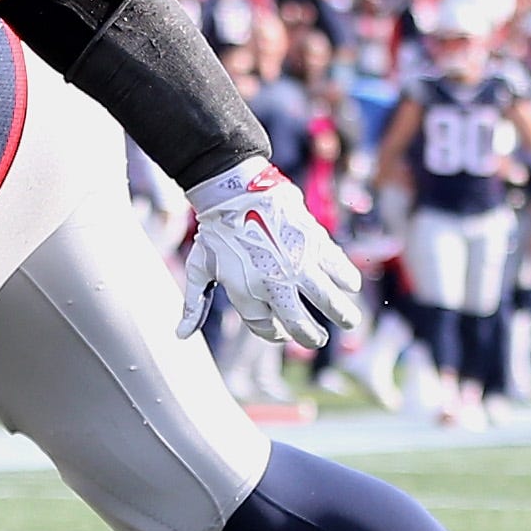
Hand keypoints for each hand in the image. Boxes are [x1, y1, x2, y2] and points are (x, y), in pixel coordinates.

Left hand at [177, 159, 364, 348]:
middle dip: (310, 336)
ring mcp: (297, 264)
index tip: (281, 331)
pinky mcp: (314, 244)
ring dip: (343, 314)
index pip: (267, 328)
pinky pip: (338, 269)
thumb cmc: (216, 232)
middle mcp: (274, 283)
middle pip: (299, 324)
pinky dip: (347, 280)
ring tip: (350, 321)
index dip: (274, 334)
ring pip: (328, 300)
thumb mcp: (199, 269)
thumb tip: (180, 336)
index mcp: (245, 292)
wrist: (236, 192)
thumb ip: (194, 304)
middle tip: (317, 338)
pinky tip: (349, 286)